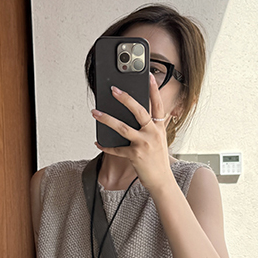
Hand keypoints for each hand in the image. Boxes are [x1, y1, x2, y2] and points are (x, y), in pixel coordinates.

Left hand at [92, 73, 175, 193]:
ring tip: (95, 112)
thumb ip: (153, 127)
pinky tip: (98, 142)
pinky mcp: (134, 155)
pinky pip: (116, 148)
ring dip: (106, 119)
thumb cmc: (158, 161)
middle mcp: (153, 133)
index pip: (158, 105)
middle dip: (125, 99)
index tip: (151, 77)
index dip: (155, 90)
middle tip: (113, 90)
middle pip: (139, 111)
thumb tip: (141, 117)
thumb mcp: (160, 140)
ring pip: (122, 127)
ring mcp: (144, 143)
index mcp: (159, 128)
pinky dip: (105, 146)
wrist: (161, 180)